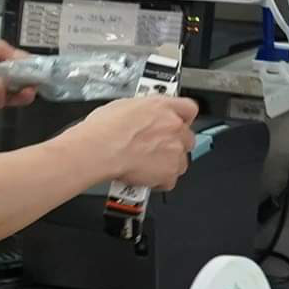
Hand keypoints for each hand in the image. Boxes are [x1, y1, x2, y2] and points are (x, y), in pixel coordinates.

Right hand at [80, 94, 199, 190]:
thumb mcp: (123, 106)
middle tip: (155, 147)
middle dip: (174, 143)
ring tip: (147, 165)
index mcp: (162, 107)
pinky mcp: (169, 172)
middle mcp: (174, 127)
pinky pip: (170, 180)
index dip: (182, 117)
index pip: (188, 109)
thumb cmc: (104, 129)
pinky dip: (158, 181)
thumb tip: (139, 117)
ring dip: (168, 163)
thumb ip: (142, 112)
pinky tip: (144, 177)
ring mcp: (174, 150)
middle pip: (187, 137)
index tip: (176, 122)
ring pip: (181, 160)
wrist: (100, 149)